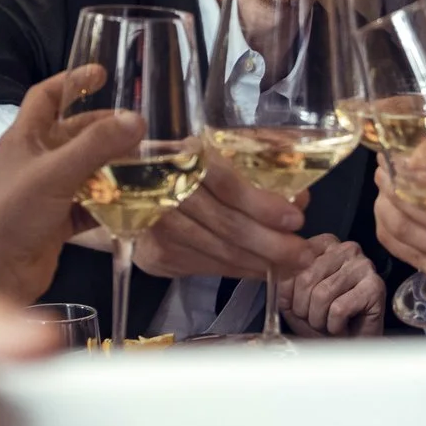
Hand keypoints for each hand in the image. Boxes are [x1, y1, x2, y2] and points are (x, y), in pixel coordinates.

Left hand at [0, 67, 145, 312]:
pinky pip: (88, 207)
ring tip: (145, 164)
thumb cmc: (11, 214)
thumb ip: (96, 145)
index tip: (101, 73)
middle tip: (138, 128)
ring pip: (84, 171)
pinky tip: (134, 203)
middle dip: (104, 130)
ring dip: (112, 168)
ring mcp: (44, 194)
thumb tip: (136, 119)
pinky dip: (109, 204)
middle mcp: (33, 162)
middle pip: (73, 136)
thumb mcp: (55, 172)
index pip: (45, 97)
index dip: (71, 81)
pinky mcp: (55, 223)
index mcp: (23, 139)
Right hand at [132, 159, 308, 281]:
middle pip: (227, 226)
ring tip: (293, 265)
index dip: (263, 204)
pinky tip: (263, 269)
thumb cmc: (179, 165)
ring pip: (221, 253)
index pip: (227, 184)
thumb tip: (300, 198)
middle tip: (305, 253)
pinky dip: (241, 270)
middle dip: (272, 244)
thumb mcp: (212, 154)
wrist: (120, 188)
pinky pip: (209, 268)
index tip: (296, 219)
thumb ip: (255, 171)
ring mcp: (156, 230)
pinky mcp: (155, 257)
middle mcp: (164, 194)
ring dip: (261, 263)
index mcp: (182, 156)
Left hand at [280, 236, 385, 336]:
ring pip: (323, 294)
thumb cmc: (325, 321)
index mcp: (324, 245)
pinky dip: (335, 326)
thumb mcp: (295, 299)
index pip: (292, 262)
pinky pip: (339, 308)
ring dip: (319, 320)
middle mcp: (345, 249)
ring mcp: (363, 265)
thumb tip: (273, 273)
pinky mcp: (375, 286)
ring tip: (328, 323)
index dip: (287, 293)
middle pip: (307, 278)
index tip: (294, 306)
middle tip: (314, 319)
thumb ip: (284, 283)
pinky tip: (342, 326)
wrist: (352, 345)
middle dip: (304, 309)